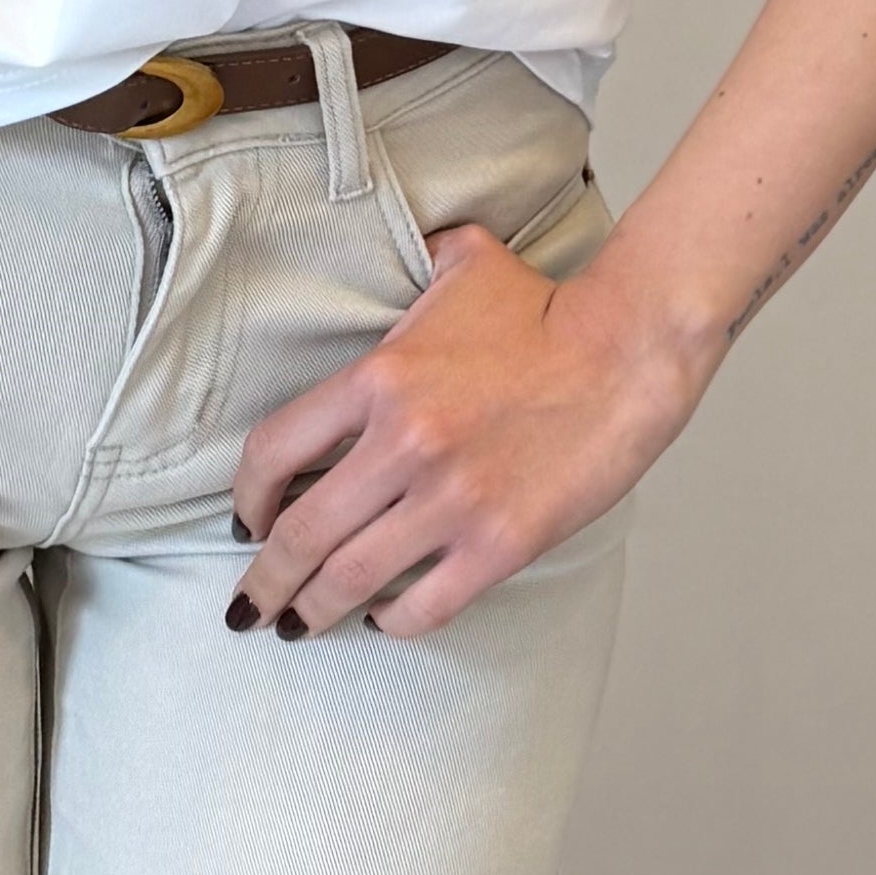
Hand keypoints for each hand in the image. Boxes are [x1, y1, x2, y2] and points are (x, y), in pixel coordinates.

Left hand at [228, 227, 705, 641]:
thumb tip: (399, 247)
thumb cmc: (551, 311)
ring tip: (297, 627)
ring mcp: (451, 501)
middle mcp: (404, 445)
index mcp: (379, 381)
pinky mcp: (500, 544)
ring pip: (351, 578)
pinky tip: (383, 619)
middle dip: (265, 581)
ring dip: (313, 611)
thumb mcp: (464, 265)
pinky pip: (425, 604)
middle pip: (300, 534)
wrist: (631, 352)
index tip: (245, 521)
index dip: (248, 499)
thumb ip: (413, 263)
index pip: (273, 452)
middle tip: (250, 606)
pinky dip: (394, 621)